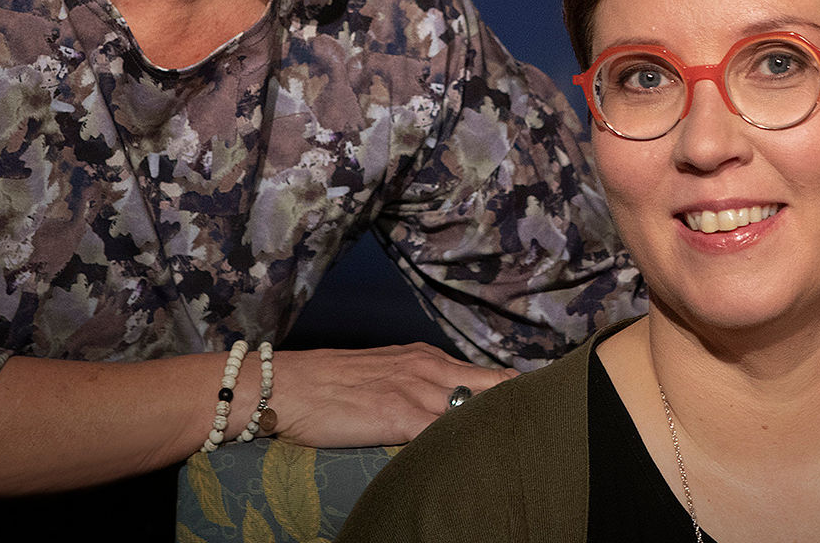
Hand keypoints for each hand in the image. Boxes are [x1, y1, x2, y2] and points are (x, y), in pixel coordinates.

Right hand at [264, 343, 512, 446]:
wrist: (285, 386)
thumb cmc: (326, 384)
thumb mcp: (381, 372)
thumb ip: (415, 383)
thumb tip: (442, 406)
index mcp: (424, 357)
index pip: (487, 374)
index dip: (510, 396)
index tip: (529, 413)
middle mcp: (429, 368)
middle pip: (497, 385)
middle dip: (516, 408)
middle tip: (534, 432)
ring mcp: (417, 391)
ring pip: (478, 408)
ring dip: (494, 428)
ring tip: (514, 452)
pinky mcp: (401, 416)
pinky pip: (445, 434)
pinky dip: (463, 446)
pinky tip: (475, 462)